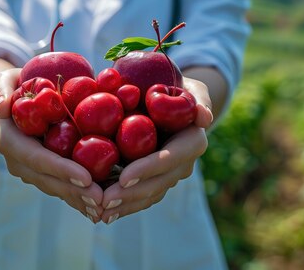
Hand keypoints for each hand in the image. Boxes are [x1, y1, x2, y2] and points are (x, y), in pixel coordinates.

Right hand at [0, 69, 104, 222]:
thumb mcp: (3, 81)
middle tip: (102, 199)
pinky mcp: (42, 174)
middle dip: (74, 191)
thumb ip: (1, 90)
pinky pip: (60, 187)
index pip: (36, 158)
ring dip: (78, 200)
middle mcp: (17, 161)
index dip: (60, 169)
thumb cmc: (13, 87)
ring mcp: (29, 171)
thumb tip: (3, 107)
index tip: (85, 177)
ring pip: (55, 188)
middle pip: (48, 180)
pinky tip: (98, 208)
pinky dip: (78, 198)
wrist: (12, 104)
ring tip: (103, 207)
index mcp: (10, 140)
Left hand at [100, 77, 212, 223]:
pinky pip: (142, 197)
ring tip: (101, 212)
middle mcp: (184, 164)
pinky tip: (104, 214)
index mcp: (192, 142)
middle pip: (158, 183)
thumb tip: (203, 116)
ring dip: (125, 206)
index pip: (170, 159)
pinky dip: (125, 206)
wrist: (173, 103)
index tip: (124, 177)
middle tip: (104, 200)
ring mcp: (170, 175)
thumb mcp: (190, 89)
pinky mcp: (156, 181)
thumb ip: (197, 100)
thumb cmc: (177, 89)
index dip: (148, 170)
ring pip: (149, 195)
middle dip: (131, 194)